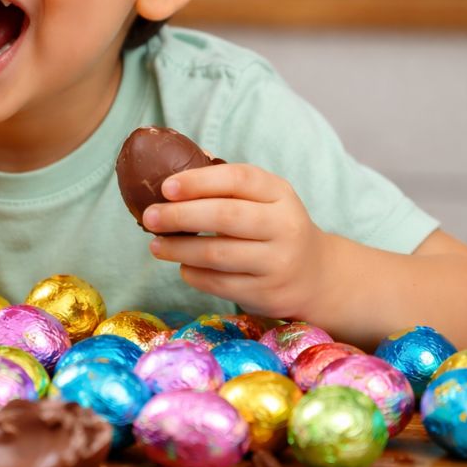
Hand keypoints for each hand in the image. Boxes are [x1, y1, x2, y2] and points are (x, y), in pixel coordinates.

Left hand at [142, 163, 331, 319]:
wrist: (316, 276)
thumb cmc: (273, 227)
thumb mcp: (264, 199)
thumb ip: (226, 185)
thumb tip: (170, 172)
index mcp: (279, 193)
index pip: (238, 179)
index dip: (198, 181)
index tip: (165, 187)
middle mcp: (284, 226)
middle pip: (225, 216)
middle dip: (180, 216)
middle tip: (150, 217)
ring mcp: (278, 262)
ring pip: (217, 254)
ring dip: (179, 249)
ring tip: (155, 245)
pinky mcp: (267, 293)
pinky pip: (219, 283)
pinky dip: (194, 274)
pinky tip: (182, 266)